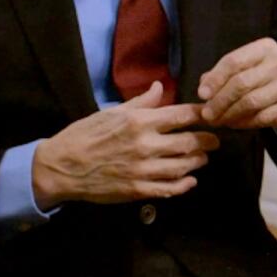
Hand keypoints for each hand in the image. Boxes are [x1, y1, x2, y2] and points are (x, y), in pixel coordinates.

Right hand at [32, 81, 219, 209]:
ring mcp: (143, 170)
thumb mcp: (112, 112)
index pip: (182, 116)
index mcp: (139, 122)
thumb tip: (160, 86)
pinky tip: (191, 180)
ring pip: (183, 166)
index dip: (202, 115)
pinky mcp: (137, 190)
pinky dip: (184, 185)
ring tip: (203, 157)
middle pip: (189, 142)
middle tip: (215, 140)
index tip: (212, 115)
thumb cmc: (85, 134)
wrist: (61, 167)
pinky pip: (169, 189)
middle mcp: (145, 145)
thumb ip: (141, 102)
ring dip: (198, 161)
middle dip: (207, 140)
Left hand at [197, 38, 276, 138]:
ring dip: (229, 114)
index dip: (215, 79)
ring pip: (250, 101)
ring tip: (218, 121)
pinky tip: (235, 124)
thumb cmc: (268, 84)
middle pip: (240, 82)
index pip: (233, 61)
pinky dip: (243, 123)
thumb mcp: (248, 72)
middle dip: (219, 101)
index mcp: (265, 48)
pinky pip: (261, 117)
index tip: (201, 94)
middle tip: (207, 114)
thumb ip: (224, 75)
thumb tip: (203, 86)